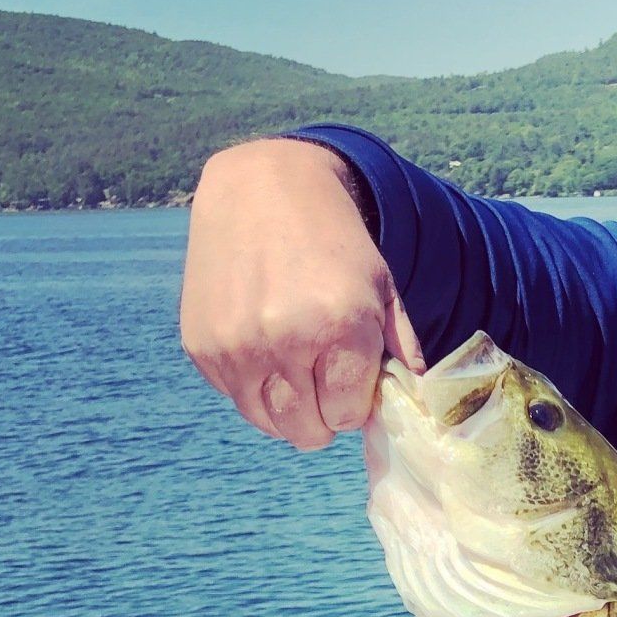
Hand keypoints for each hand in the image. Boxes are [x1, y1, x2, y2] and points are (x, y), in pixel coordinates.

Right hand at [179, 137, 424, 450]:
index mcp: (339, 327)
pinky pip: (235, 397)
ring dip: (286, 409)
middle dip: (322, 416)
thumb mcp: (381, 284)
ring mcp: (237, 346)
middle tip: (324, 383)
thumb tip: (414, 397)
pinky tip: (262, 347)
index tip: (351, 382)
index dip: (353, 405)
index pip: (347, 415)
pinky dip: (252, 386)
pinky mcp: (201, 346)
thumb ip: (400, 346)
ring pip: (267, 423)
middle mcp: (284, 341)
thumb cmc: (332, 240)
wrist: (262, 185)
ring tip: (295, 370)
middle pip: (307, 431)